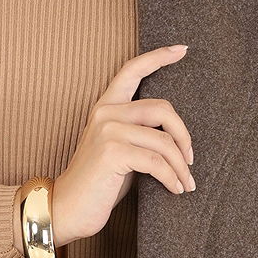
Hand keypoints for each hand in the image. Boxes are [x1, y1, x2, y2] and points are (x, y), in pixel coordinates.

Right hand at [51, 44, 194, 245]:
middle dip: (184, 136)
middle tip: (190, 160)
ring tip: (186, 183)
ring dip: (181, 165)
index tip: (183, 49)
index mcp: (106, 107)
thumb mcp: (120, 150)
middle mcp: (106, 113)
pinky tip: (175, 189)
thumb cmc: (98, 183)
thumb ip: (140, 133)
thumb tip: (178, 136)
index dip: (159, 57)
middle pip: (163, 108)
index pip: (132, 70)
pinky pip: (157, 162)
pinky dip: (171, 178)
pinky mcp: (112, 152)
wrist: (67, 208)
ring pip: (164, 140)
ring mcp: (108, 130)